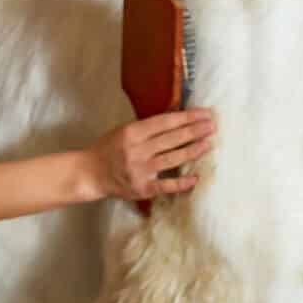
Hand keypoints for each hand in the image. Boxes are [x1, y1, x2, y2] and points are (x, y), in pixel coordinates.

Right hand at [85, 109, 213, 202]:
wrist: (90, 173)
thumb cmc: (109, 148)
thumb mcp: (124, 130)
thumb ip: (148, 127)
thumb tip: (177, 118)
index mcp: (133, 132)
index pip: (165, 122)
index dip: (187, 117)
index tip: (204, 113)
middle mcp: (137, 150)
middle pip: (172, 138)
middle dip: (194, 131)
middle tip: (212, 126)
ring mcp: (140, 170)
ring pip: (172, 159)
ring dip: (192, 150)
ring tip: (208, 143)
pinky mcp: (142, 188)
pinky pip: (165, 185)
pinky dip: (181, 183)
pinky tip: (196, 178)